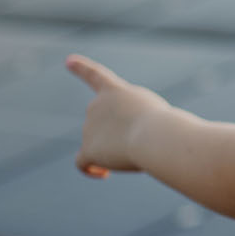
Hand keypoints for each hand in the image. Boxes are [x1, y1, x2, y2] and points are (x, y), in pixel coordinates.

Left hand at [66, 54, 174, 178]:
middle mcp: (96, 105)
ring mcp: (89, 127)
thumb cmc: (166, 125)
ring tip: (136, 154)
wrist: (155, 135)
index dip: (81, 68)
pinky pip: (82, 163)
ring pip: (100, 147)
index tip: (68, 61)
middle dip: (116, 136)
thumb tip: (124, 145)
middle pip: (102, 126)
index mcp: (115, 91)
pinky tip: (103, 174)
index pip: (95, 76)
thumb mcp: (155, 115)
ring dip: (115, 153)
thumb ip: (136, 122)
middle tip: (139, 142)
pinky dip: (91, 169)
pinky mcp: (88, 149)